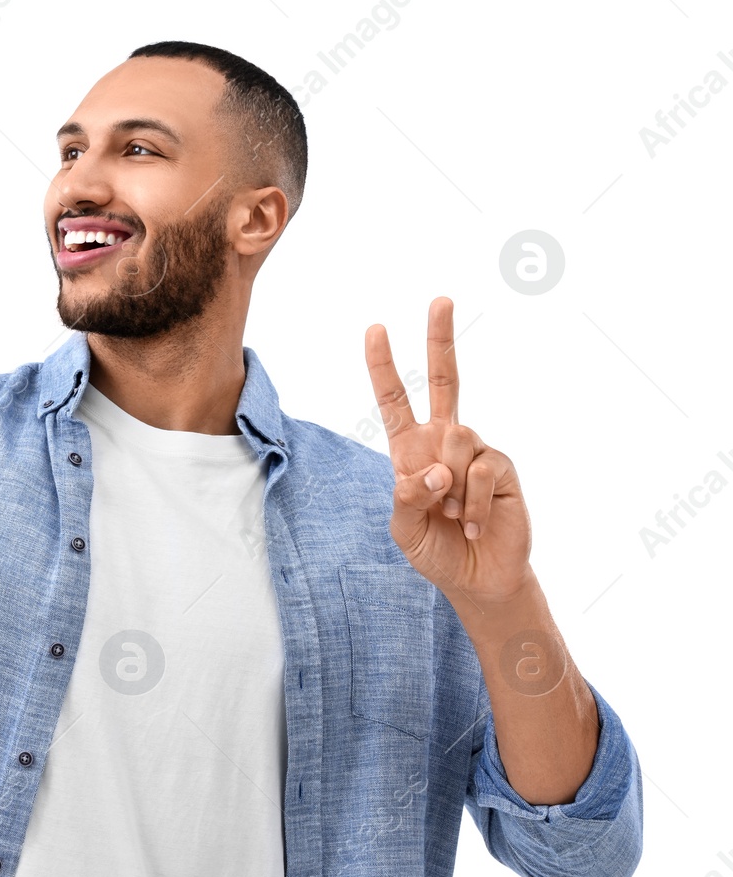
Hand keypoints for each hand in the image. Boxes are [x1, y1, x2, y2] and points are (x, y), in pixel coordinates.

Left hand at [364, 296, 533, 609]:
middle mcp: (443, 440)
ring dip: (448, 486)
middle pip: (444, 380)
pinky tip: (473, 525)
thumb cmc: (435, 550)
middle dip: (440, 339)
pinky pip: (479, 471)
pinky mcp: (502, 467)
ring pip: (456, 438)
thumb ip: (407, 498)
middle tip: (440, 298)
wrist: (478, 578)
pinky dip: (471, 504)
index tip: (375, 328)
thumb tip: (431, 470)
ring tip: (453, 515)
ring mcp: (475, 450)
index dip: (383, 366)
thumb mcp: (404, 528)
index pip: (394, 399)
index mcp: (410, 448)